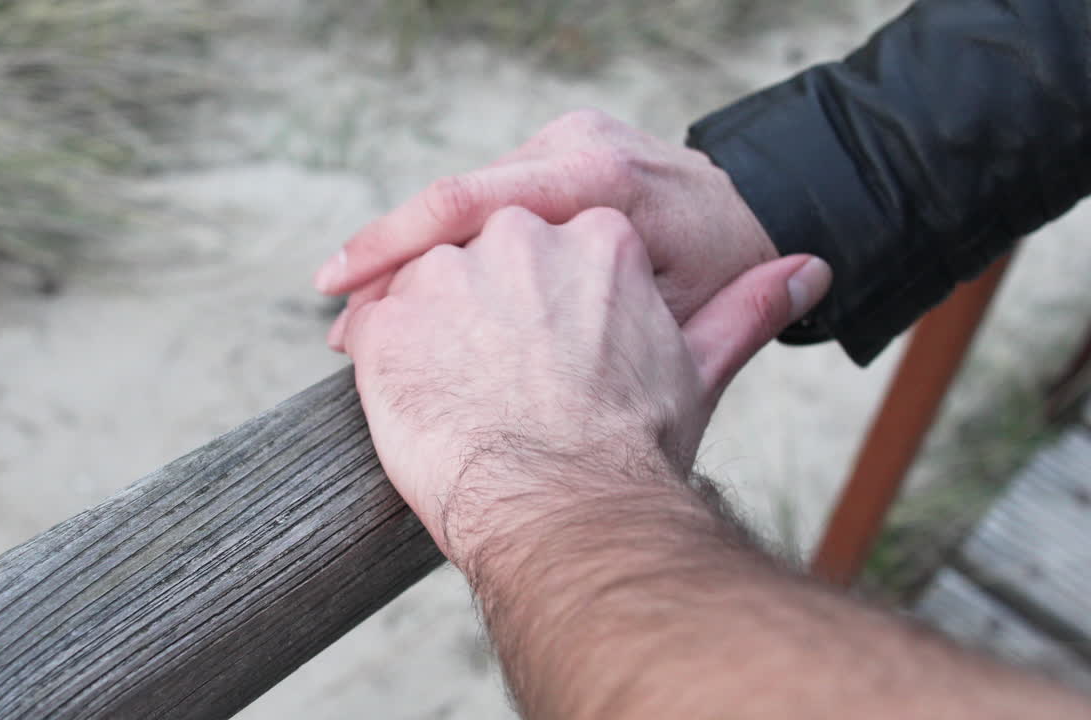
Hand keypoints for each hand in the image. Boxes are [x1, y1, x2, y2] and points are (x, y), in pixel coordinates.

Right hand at [317, 109, 777, 350]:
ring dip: (415, 263)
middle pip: (453, 204)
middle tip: (343, 334)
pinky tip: (412, 296)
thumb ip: (606, 319)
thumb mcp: (680, 308)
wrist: (756, 209)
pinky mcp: (555, 156)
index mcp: (596, 178)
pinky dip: (448, 251)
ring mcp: (562, 143)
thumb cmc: (721, 269)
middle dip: (390, 265)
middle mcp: (572, 145)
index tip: (338, 289)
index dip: (393, 246)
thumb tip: (586, 325)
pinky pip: (486, 204)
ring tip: (365, 327)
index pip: (468, 202)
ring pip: (463, 207)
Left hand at [341, 206, 828, 565]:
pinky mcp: (389, 320)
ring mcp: (449, 273)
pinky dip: (382, 361)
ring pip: (423, 287)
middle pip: (485, 260)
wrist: (567, 512)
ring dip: (432, 338)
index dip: (544, 314)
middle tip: (501, 388)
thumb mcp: (696, 369)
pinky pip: (367, 325)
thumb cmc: (633, 450)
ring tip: (458, 402)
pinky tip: (416, 403)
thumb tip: (808, 269)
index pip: (552, 252)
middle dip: (486, 319)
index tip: (544, 363)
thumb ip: (744, 309)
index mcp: (597, 235)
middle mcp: (520, 236)